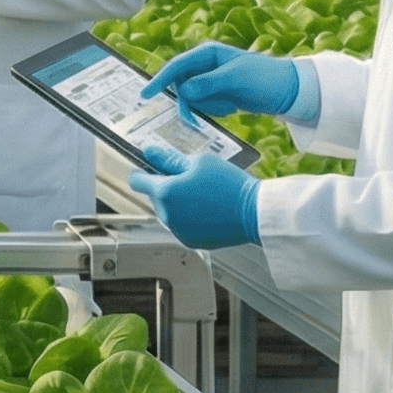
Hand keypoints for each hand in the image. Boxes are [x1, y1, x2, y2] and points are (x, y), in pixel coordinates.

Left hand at [128, 147, 261, 248]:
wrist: (255, 213)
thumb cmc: (230, 185)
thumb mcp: (199, 162)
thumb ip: (169, 158)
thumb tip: (148, 151)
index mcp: (166, 192)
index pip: (138, 182)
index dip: (140, 173)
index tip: (144, 170)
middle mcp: (167, 215)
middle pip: (156, 197)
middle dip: (167, 188)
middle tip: (192, 180)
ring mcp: (178, 231)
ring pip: (169, 212)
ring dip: (178, 204)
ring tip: (204, 196)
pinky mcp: (190, 241)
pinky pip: (181, 225)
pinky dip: (189, 218)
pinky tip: (208, 210)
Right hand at [141, 41, 303, 118]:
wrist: (289, 91)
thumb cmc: (264, 79)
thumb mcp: (235, 79)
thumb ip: (207, 84)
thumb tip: (182, 91)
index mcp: (207, 53)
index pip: (176, 66)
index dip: (159, 80)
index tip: (145, 95)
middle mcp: (205, 64)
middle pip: (181, 85)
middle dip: (195, 100)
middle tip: (219, 108)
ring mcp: (210, 80)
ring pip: (192, 97)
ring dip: (210, 106)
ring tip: (233, 103)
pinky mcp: (217, 93)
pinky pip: (203, 105)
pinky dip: (216, 109)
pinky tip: (234, 106)